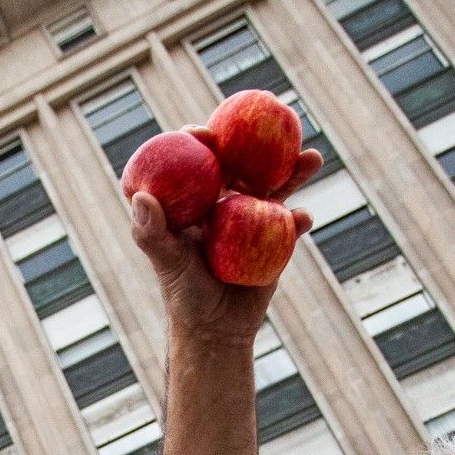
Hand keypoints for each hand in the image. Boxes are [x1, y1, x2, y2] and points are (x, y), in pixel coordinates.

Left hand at [130, 134, 320, 349]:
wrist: (217, 328)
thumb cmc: (183, 294)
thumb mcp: (167, 263)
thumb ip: (151, 233)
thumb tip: (141, 197)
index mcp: (195, 201)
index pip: (195, 160)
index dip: (199, 139)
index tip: (204, 134)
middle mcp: (223, 203)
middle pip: (244, 163)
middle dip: (260, 141)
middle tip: (272, 125)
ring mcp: (251, 219)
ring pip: (274, 187)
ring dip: (294, 171)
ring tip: (312, 157)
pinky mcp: (274, 240)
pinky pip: (289, 224)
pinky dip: (299, 219)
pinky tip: (303, 218)